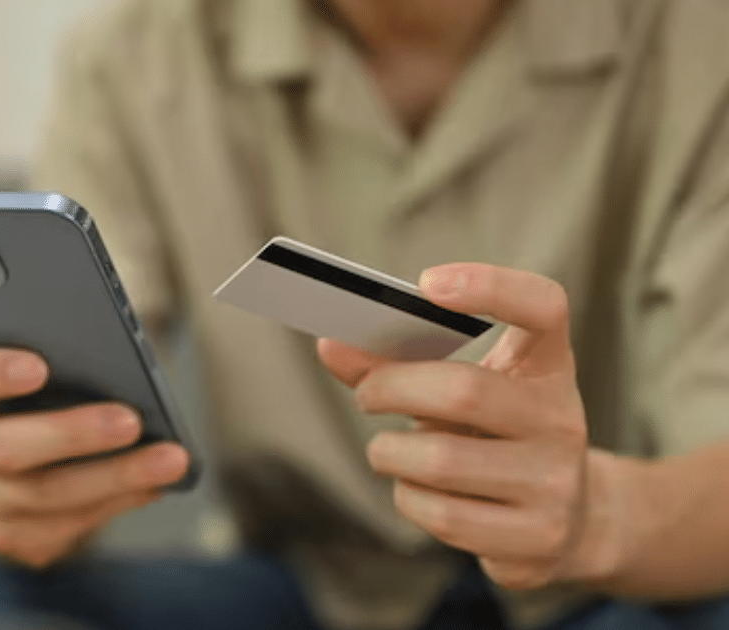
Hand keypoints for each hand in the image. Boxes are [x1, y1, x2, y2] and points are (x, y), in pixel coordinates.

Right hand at [0, 347, 190, 567]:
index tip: (39, 366)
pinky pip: (62, 528)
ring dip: (113, 477)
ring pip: (42, 496)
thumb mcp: (43, 365)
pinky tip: (153, 485)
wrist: (22, 460)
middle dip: (73, 435)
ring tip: (169, 459)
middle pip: (3, 447)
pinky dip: (114, 503)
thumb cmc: (42, 393)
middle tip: (133, 421)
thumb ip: (60, 355)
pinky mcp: (6, 536)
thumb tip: (118, 363)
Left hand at [317, 263, 598, 589]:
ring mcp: (556, 482)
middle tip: (365, 395)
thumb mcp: (459, 392)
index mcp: (548, 366)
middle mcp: (563, 419)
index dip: (490, 287)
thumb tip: (331, 345)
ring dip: (390, 453)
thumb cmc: (492, 437)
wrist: (567, 519)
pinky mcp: (538, 537)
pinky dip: (409, 499)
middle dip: (391, 388)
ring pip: (441, 461)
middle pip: (464, 389)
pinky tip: (418, 491)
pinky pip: (442, 515)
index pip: (544, 307)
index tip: (426, 283)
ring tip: (388, 451)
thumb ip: (395, 365)